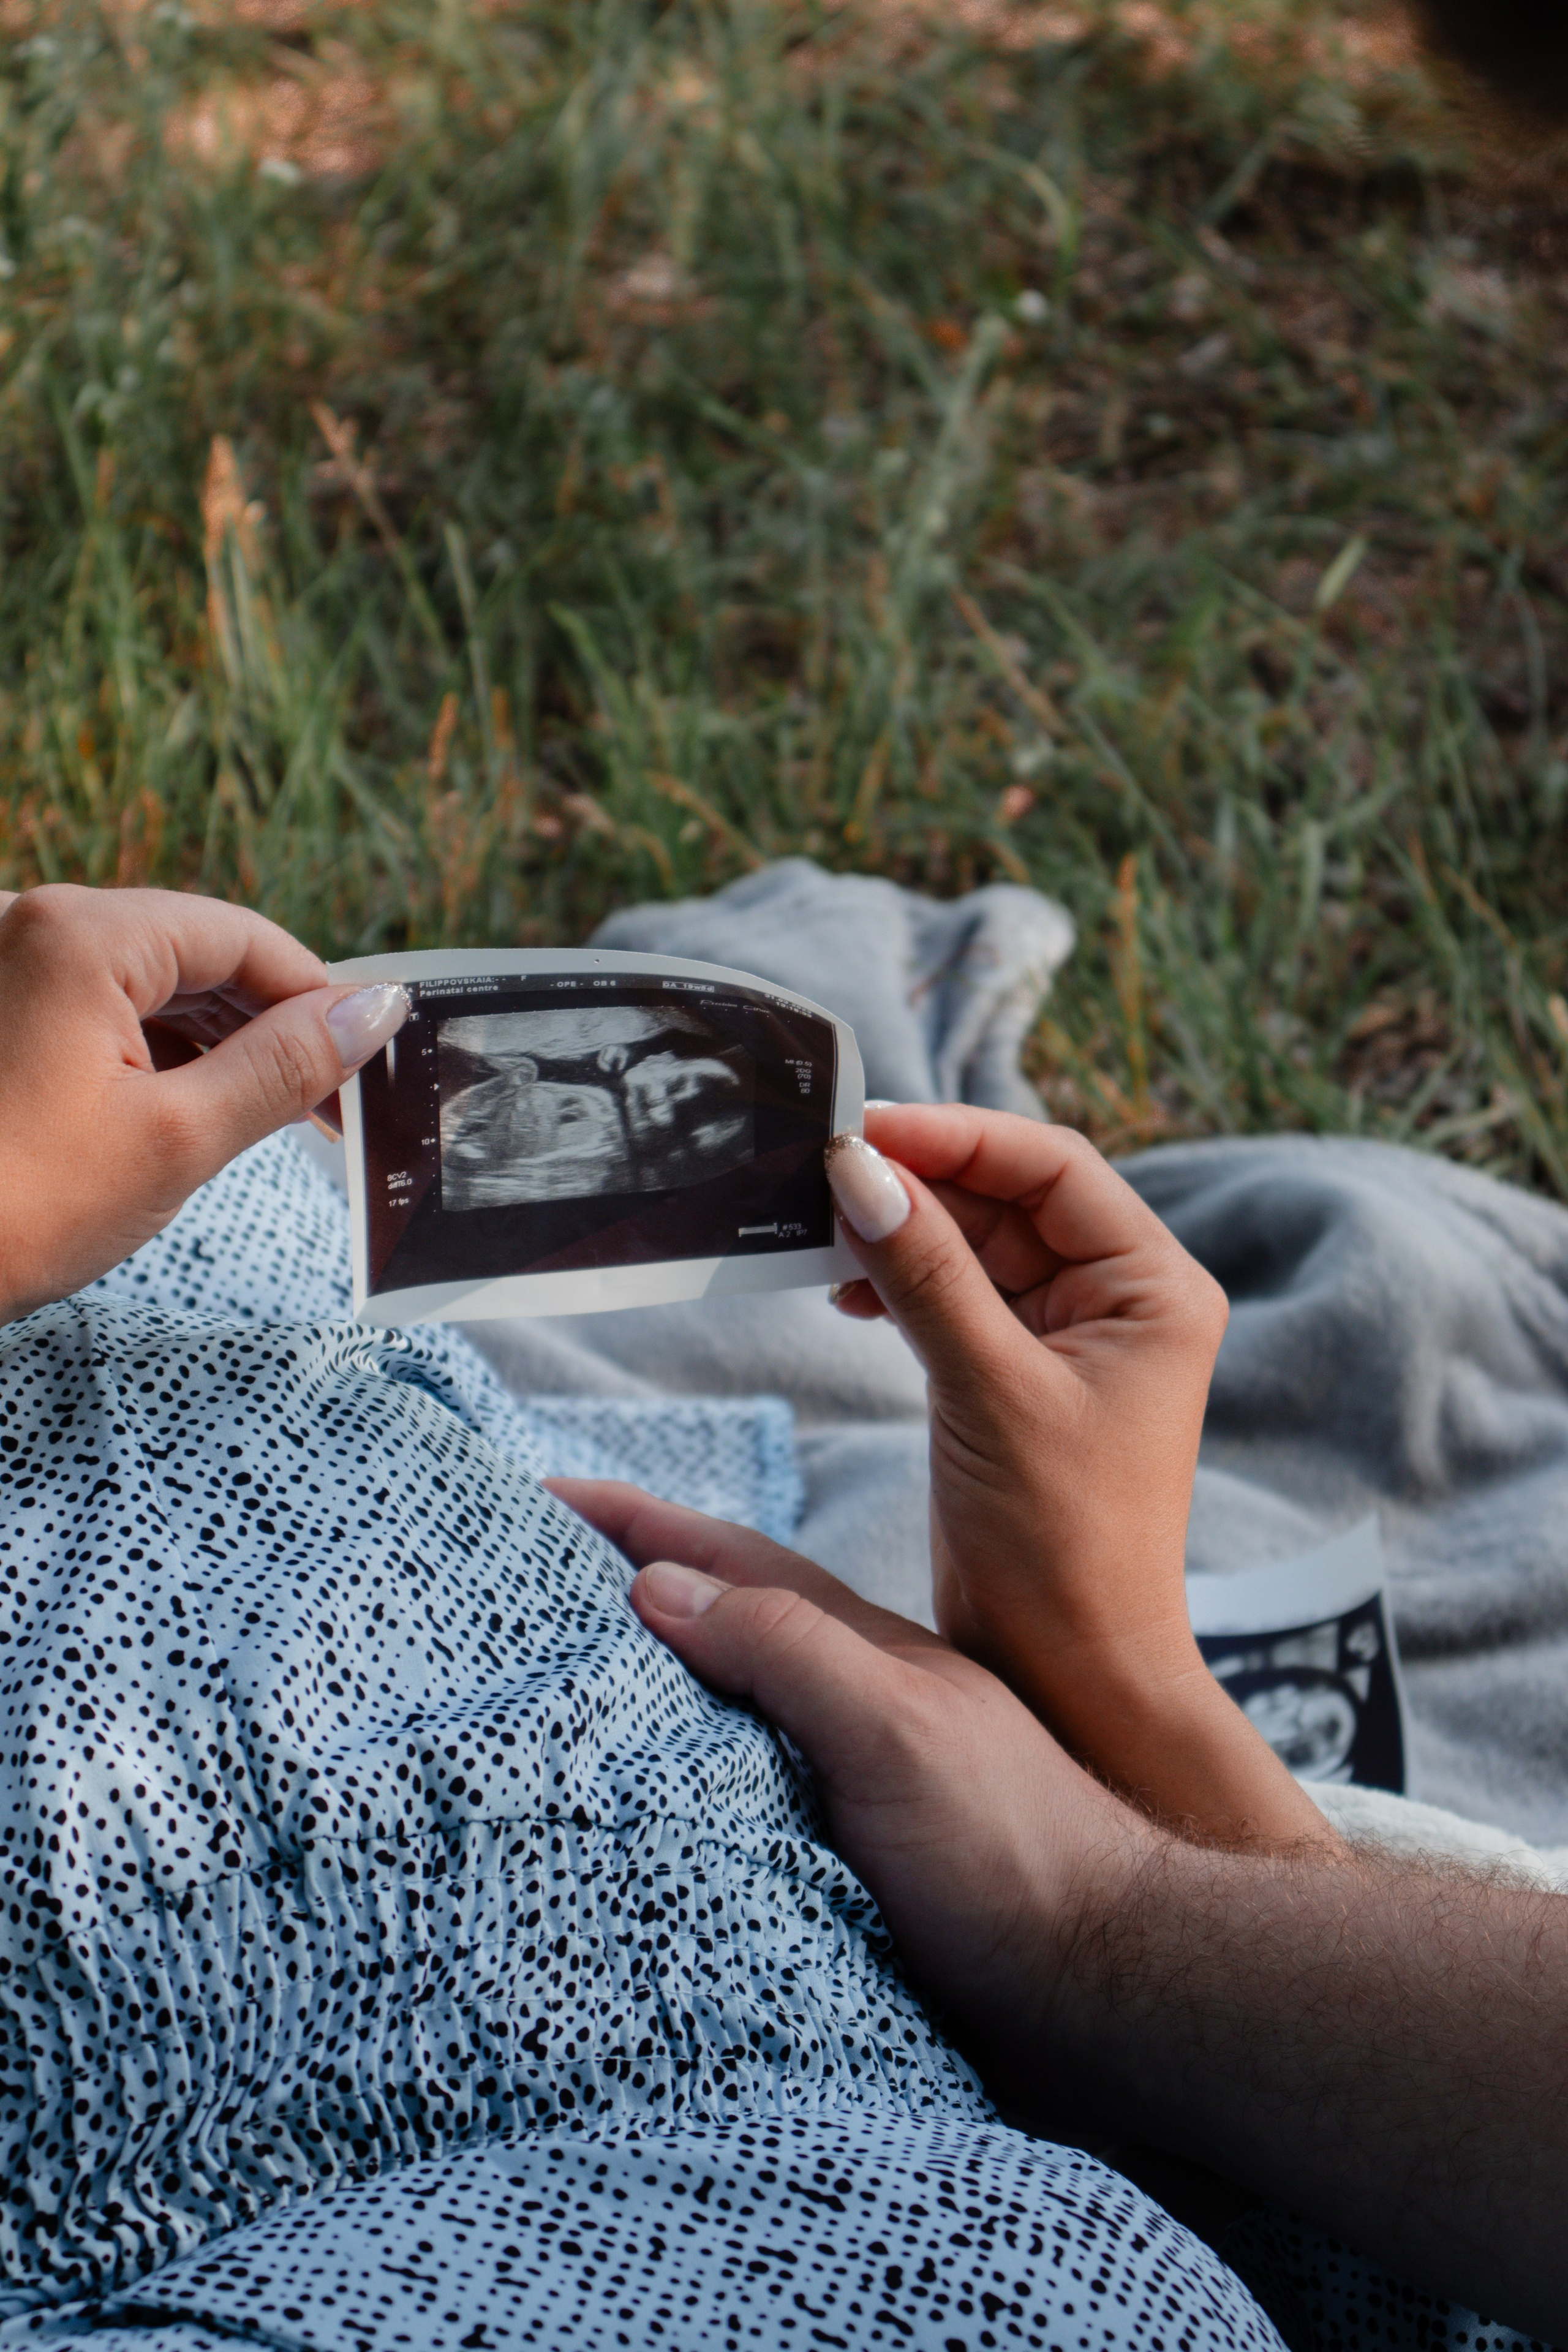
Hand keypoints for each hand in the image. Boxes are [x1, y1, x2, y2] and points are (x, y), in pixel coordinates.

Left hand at [0, 884, 408, 1321]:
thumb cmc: (13, 1209)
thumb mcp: (178, 1139)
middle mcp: (28, 925)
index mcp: (78, 933)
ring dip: (216, 1042)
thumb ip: (285, 1067)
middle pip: (193, 952)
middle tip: (333, 1104)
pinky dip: (154, 1053)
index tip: (369, 1055)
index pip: (240, 935)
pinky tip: (191, 1108)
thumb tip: (373, 1011)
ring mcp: (2, 968)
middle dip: (269, 1024)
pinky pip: (95, 1010)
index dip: (317, 996)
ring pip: (145, 984)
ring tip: (271, 1116)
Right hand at [566, 1476, 1567, 2341]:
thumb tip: (660, 1583)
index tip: (550, 1490)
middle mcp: (854, 1701)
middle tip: (530, 1564)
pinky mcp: (852, 1860)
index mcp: (861, 1650)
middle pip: (722, 1620)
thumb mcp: (898, 1729)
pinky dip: (686, 1771)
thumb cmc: (1020, 1850)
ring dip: (652, 1672)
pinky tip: (651, 1794)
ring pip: (730, 1703)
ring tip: (566, 1665)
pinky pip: (742, 1789)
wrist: (1113, 1984)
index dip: (639, 1524)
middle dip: (628, 1581)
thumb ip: (787, 1651)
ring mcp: (856, 1776)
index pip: (729, 1563)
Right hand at [824, 1106, 1330, 1848]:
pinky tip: (843, 1289)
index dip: (955, 1136)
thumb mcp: (989, 1393)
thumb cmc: (1063, 1545)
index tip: (862, 1129)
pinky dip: (896, 1284)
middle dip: (915, 1181)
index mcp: (1153, 1288)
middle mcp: (1119, 1299)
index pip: (1051, 1165)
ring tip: (819, 1230)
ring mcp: (1067, 1336)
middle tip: (819, 1171)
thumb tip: (858, 1172)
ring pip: (972, 1244)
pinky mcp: (1016, 1374)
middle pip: (1006, 1196)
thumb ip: (924, 1276)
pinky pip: (952, 1296)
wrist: (1071, 1673)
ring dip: (897, 1230)